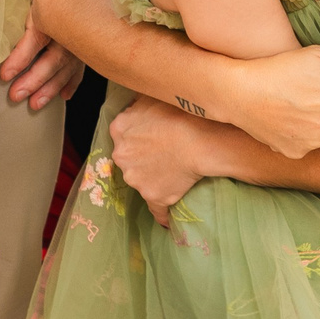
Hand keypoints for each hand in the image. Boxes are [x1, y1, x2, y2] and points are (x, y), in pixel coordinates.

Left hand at [0, 23, 84, 111]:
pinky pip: (81, 67)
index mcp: (51, 13)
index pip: (34, 40)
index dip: (19, 59)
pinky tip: (64, 95)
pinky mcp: (88, 45)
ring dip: (50, 88)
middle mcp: (68, 30)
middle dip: (34, 81)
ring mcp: (81, 40)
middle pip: (52, 60)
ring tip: (34, 104)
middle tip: (15, 95)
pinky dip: (72, 82)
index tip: (4, 74)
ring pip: (66, 69)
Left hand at [108, 97, 215, 218]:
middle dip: (141, 157)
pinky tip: (168, 221)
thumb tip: (135, 106)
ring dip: (152, 179)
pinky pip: (156, 211)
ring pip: (140, 181)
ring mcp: (135, 178)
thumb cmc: (180, 113)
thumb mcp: (152, 97)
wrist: (200, 140)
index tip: (150, 137)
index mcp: (119, 129)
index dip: (137, 136)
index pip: (122, 134)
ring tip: (173, 173)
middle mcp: (122, 155)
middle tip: (163, 153)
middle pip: (128, 158)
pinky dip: (162, 215)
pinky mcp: (153, 196)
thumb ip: (138, 103)